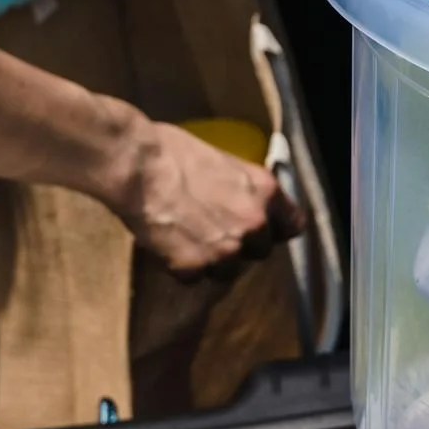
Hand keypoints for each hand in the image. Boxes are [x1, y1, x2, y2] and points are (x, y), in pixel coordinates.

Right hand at [114, 120, 306, 276]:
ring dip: (212, 261)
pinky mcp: (193, 268)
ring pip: (228, 271)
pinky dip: (182, 267)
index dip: (275, 229)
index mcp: (266, 192)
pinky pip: (194, 278)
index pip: (293, 226)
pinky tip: (168, 245)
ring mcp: (225, 250)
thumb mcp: (225, 161)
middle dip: (240, 246)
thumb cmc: (172, 150)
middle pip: (260, 252)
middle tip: (213, 230)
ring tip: (188, 239)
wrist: (136, 165)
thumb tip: (246, 200)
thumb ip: (244, 188)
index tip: (265, 230)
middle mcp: (253, 225)